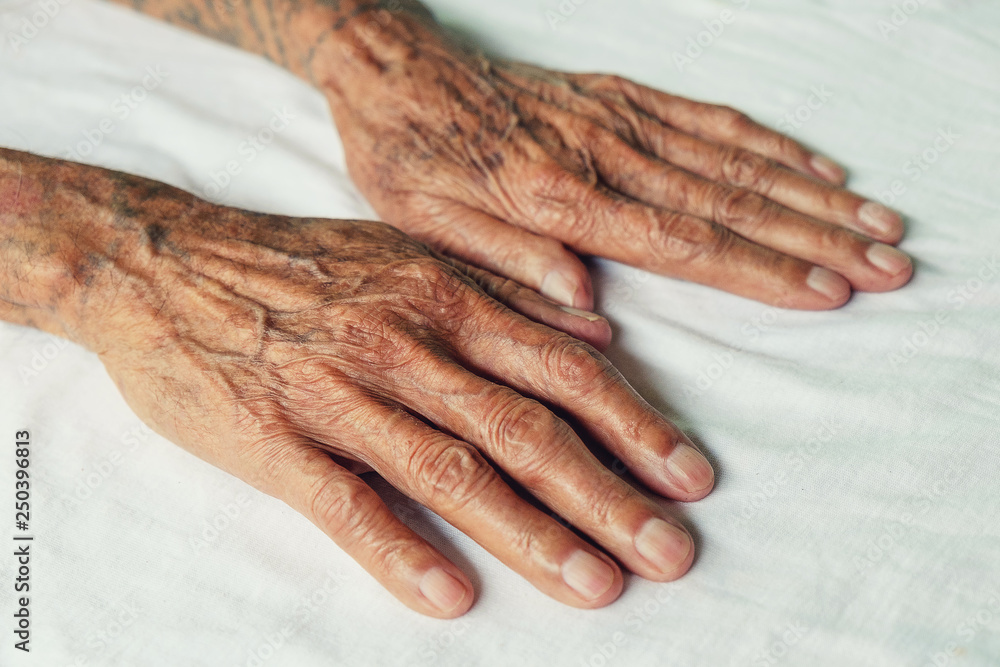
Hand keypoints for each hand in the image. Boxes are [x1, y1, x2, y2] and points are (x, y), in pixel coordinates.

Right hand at [32, 161, 713, 617]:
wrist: (166, 263)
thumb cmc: (301, 265)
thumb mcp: (410, 254)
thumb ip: (506, 292)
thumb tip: (599, 330)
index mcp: (444, 298)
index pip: (561, 371)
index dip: (635, 425)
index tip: (691, 477)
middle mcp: (405, 343)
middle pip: (524, 428)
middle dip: (606, 494)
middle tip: (672, 553)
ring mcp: (338, 392)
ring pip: (449, 469)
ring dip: (528, 532)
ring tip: (596, 586)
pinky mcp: (272, 437)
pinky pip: (343, 502)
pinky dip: (398, 550)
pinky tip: (449, 597)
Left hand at [320, 14, 911, 310]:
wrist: (394, 72)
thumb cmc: (407, 158)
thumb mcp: (427, 228)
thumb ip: (508, 264)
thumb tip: (587, 312)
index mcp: (554, 197)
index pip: (679, 240)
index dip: (759, 269)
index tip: (828, 288)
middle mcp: (601, 152)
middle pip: (727, 200)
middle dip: (814, 237)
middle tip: (887, 263)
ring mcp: (617, 117)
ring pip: (733, 158)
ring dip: (810, 194)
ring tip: (876, 222)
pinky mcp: (619, 95)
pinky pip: (707, 117)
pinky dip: (768, 143)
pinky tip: (814, 167)